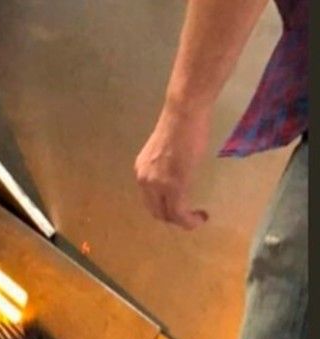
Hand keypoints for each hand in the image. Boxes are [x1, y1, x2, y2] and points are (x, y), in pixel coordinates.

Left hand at [135, 105, 211, 229]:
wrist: (185, 112)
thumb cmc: (181, 124)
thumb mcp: (165, 151)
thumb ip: (165, 167)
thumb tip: (177, 176)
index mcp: (142, 171)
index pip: (150, 200)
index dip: (165, 209)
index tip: (182, 208)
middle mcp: (144, 180)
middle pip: (156, 211)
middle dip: (174, 218)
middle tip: (191, 216)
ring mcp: (158, 184)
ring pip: (168, 215)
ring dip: (183, 221)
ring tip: (198, 218)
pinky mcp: (174, 186)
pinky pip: (179, 212)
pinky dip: (189, 221)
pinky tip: (199, 218)